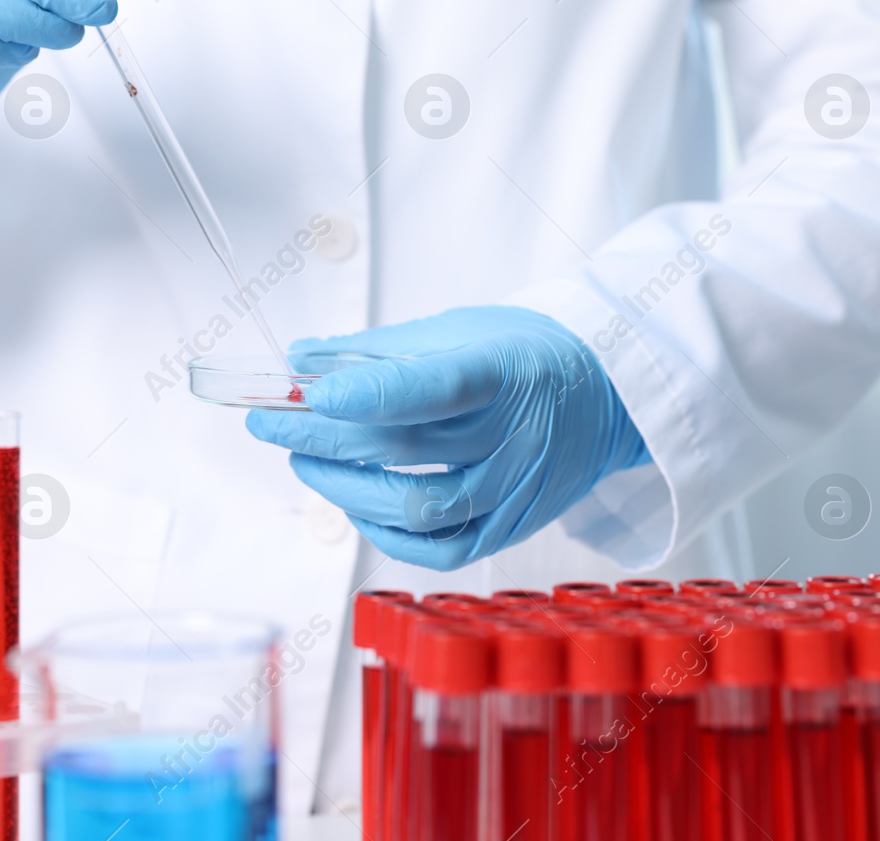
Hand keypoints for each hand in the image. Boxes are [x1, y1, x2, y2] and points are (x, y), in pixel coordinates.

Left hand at [245, 307, 649, 570]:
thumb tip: (300, 362)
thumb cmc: (524, 355)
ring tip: (305, 460)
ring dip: (344, 488)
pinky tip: (355, 505)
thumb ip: (377, 351)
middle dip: (323, 435)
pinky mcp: (512, 528)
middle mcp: (514, 436)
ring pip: (418, 507)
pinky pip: (441, 548)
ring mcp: (515, 490)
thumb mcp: (458, 330)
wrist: (609, 394)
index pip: (432, 389)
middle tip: (270, 421)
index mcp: (503, 373)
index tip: (305, 392)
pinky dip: (387, 533)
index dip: (365, 395)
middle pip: (406, 448)